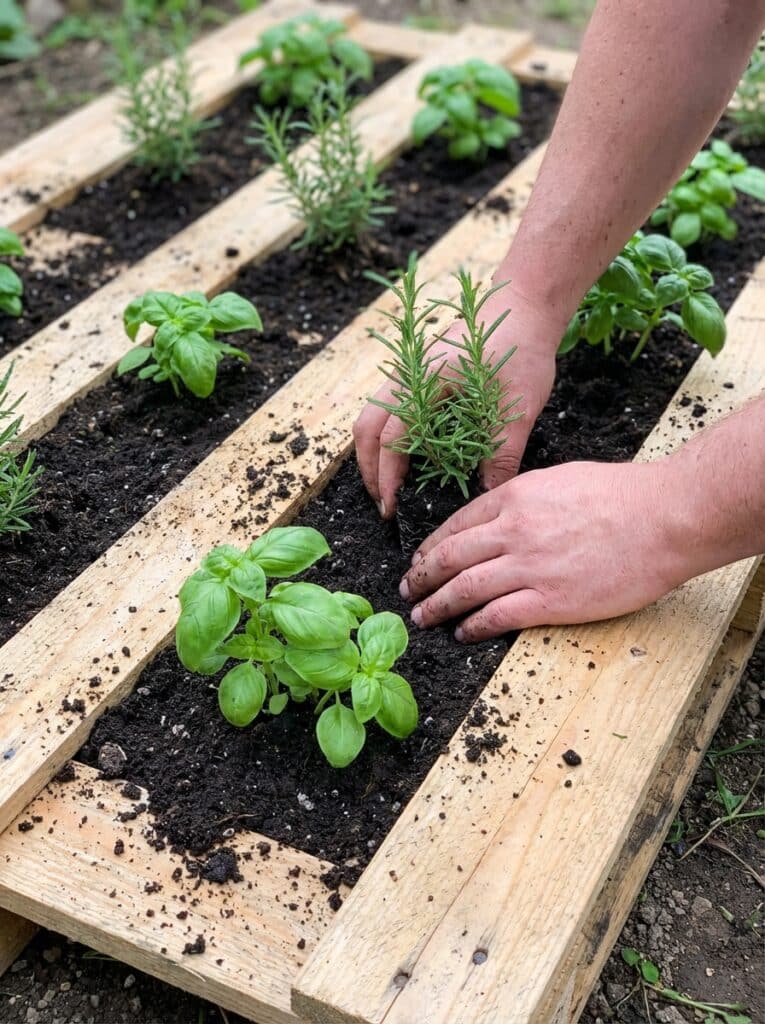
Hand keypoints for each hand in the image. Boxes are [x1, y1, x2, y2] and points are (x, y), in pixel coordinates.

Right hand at [353, 284, 564, 517]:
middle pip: (367, 428)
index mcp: (424, 381)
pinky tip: (407, 456)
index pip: (392, 438)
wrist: (524, 304)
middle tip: (385, 503)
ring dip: (374, 452)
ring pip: (373, 417)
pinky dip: (387, 436)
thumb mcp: (517, 405)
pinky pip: (388, 408)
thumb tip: (490, 494)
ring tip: (389, 484)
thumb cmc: (520, 346)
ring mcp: (409, 372)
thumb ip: (503, 452)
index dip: (387, 476)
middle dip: (369, 469)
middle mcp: (407, 376)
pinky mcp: (418, 373)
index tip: (392, 507)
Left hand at [398, 459, 689, 641]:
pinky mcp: (551, 600)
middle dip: (422, 577)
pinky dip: (473, 625)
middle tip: (407, 591)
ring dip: (437, 605)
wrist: (663, 518)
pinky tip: (462, 632)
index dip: (431, 546)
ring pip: (465, 588)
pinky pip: (497, 615)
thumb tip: (504, 517)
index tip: (420, 560)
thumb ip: (525, 499)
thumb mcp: (560, 480)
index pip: (456, 524)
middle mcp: (513, 531)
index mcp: (515, 497)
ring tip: (422, 617)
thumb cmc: (621, 495)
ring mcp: (530, 567)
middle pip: (450, 557)